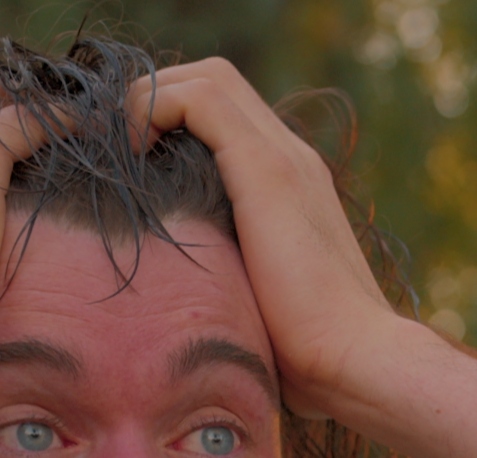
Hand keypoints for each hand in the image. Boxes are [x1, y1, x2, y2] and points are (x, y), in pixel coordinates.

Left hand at [137, 60, 418, 419]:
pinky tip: (132, 155)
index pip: (228, 116)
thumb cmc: (309, 358)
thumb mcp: (257, 303)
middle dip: (157, 101)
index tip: (135, 169)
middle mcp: (292, 158)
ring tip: (123, 150)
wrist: (354, 361)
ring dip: (152, 99)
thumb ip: (231, 279)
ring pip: (207, 77)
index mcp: (292, 185)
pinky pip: (199, 98)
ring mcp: (284, 157)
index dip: (174, 123)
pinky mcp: (266, 167)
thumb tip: (187, 309)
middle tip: (122, 151)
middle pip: (216, 82)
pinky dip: (154, 109)